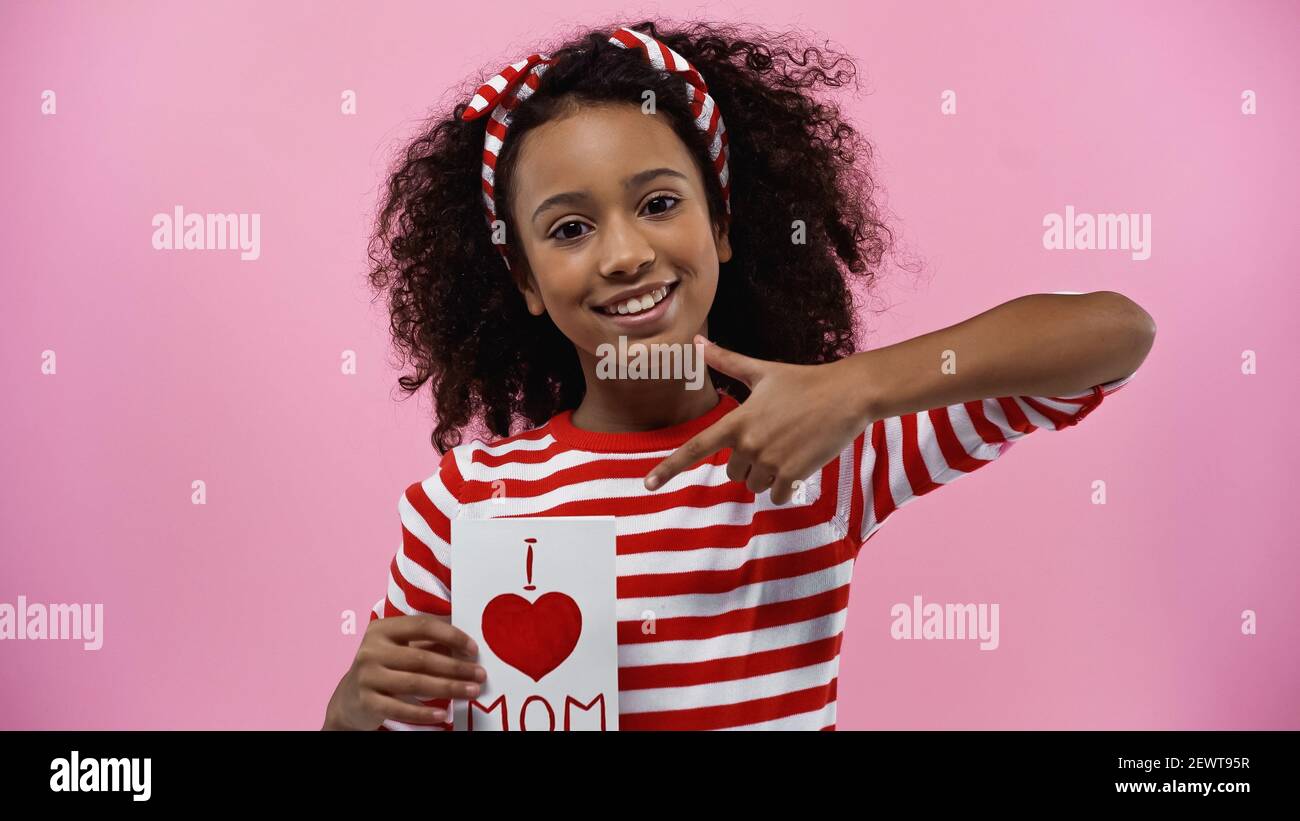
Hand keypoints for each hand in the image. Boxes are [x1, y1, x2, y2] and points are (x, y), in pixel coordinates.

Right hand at [324, 614, 483, 729]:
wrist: (348, 699)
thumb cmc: (383, 668)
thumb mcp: (399, 649)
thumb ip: (427, 644)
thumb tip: (466, 648)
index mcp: (382, 629)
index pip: (423, 625)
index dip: (451, 635)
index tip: (473, 649)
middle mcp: (371, 650)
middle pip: (422, 658)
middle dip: (456, 667)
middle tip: (480, 674)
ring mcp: (367, 676)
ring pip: (415, 683)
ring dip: (448, 688)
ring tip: (471, 691)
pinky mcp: (367, 701)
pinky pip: (401, 709)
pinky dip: (424, 713)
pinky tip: (443, 714)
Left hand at [644, 335, 873, 504]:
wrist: (847, 394)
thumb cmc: (804, 381)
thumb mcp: (762, 370)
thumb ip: (727, 360)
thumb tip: (697, 341)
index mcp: (737, 421)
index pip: (695, 448)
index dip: (668, 468)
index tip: (647, 485)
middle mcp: (749, 444)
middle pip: (733, 472)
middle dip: (748, 461)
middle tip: (773, 438)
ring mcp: (771, 461)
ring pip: (754, 485)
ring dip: (767, 475)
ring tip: (788, 447)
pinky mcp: (793, 475)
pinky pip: (776, 496)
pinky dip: (785, 486)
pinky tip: (799, 463)